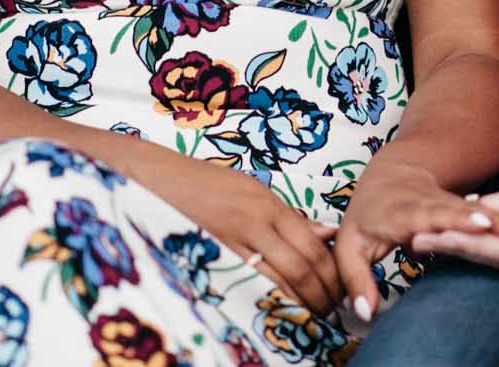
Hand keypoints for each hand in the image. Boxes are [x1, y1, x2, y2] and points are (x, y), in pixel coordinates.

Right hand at [154, 160, 342, 317]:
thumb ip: (289, 216)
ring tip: (314, 317)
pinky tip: (279, 312)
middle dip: (322, 293)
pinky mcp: (212, 260)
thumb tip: (326, 233)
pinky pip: (247, 287)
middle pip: (301, 267)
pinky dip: (269, 302)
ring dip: (301, 304)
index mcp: (268, 206)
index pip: (312, 245)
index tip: (341, 286)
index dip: (332, 272)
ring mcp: (232, 244)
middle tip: (333, 310)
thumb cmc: (207, 184)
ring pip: (278, 282)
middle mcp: (254, 224)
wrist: (157, 182)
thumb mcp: (253, 190)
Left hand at [332, 157, 494, 321]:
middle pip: (459, 211)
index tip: (476, 226)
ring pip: (478, 210)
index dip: (450, 220)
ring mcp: (449, 202)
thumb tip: (366, 313)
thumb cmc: (369, 216)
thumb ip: (356, 279)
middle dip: (486, 219)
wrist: (392, 174)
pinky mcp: (465, 207)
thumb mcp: (350, 246)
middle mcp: (429, 203)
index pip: (425, 216)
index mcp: (400, 212)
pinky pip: (486, 213)